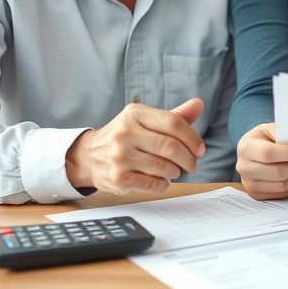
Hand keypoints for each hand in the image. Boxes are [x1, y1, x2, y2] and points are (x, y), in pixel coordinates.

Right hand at [65, 98, 206, 194]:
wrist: (87, 156)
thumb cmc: (124, 137)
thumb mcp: (145, 121)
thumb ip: (174, 115)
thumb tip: (199, 104)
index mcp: (135, 114)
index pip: (174, 123)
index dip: (193, 138)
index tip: (200, 149)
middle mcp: (125, 132)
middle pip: (171, 147)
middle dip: (188, 159)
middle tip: (192, 164)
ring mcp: (120, 156)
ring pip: (164, 167)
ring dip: (175, 172)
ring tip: (174, 170)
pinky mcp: (118, 177)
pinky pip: (153, 184)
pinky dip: (163, 184)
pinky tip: (160, 180)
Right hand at [236, 123, 287, 199]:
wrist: (253, 150)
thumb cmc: (265, 137)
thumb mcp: (271, 129)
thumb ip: (287, 133)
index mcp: (246, 148)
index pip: (269, 153)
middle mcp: (245, 168)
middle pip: (278, 172)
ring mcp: (251, 184)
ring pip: (283, 185)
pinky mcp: (259, 195)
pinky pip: (284, 192)